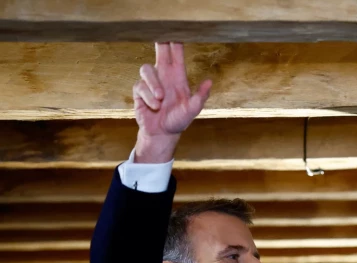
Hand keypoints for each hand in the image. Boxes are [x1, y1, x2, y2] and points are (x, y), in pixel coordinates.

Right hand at [133, 42, 211, 162]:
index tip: (175, 30)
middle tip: (159, 34)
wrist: (163, 133)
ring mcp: (151, 83)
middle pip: (159, 52)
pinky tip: (155, 106)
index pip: (176, 54)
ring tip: (162, 99)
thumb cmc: (179, 119)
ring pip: (146, 69)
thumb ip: (200, 96)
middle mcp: (163, 75)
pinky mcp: (140, 91)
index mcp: (177, 76)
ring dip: (154, 84)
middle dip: (159, 42)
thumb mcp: (193, 109)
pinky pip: (140, 87)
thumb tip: (210, 82)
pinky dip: (149, 97)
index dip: (175, 42)